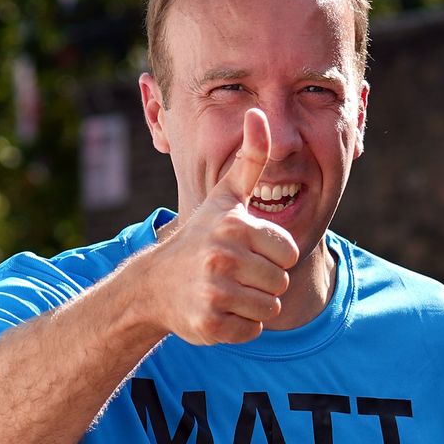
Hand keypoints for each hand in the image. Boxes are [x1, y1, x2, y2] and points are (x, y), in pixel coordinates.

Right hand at [151, 109, 299, 345]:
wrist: (154, 284)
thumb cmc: (200, 237)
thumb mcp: (224, 197)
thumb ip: (250, 159)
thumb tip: (259, 113)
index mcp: (234, 226)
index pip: (288, 252)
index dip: (272, 256)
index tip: (245, 252)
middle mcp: (223, 258)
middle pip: (280, 282)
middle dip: (263, 283)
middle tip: (234, 275)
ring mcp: (214, 292)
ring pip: (268, 309)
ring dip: (253, 305)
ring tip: (227, 291)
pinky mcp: (209, 323)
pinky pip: (251, 331)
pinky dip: (239, 326)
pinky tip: (218, 310)